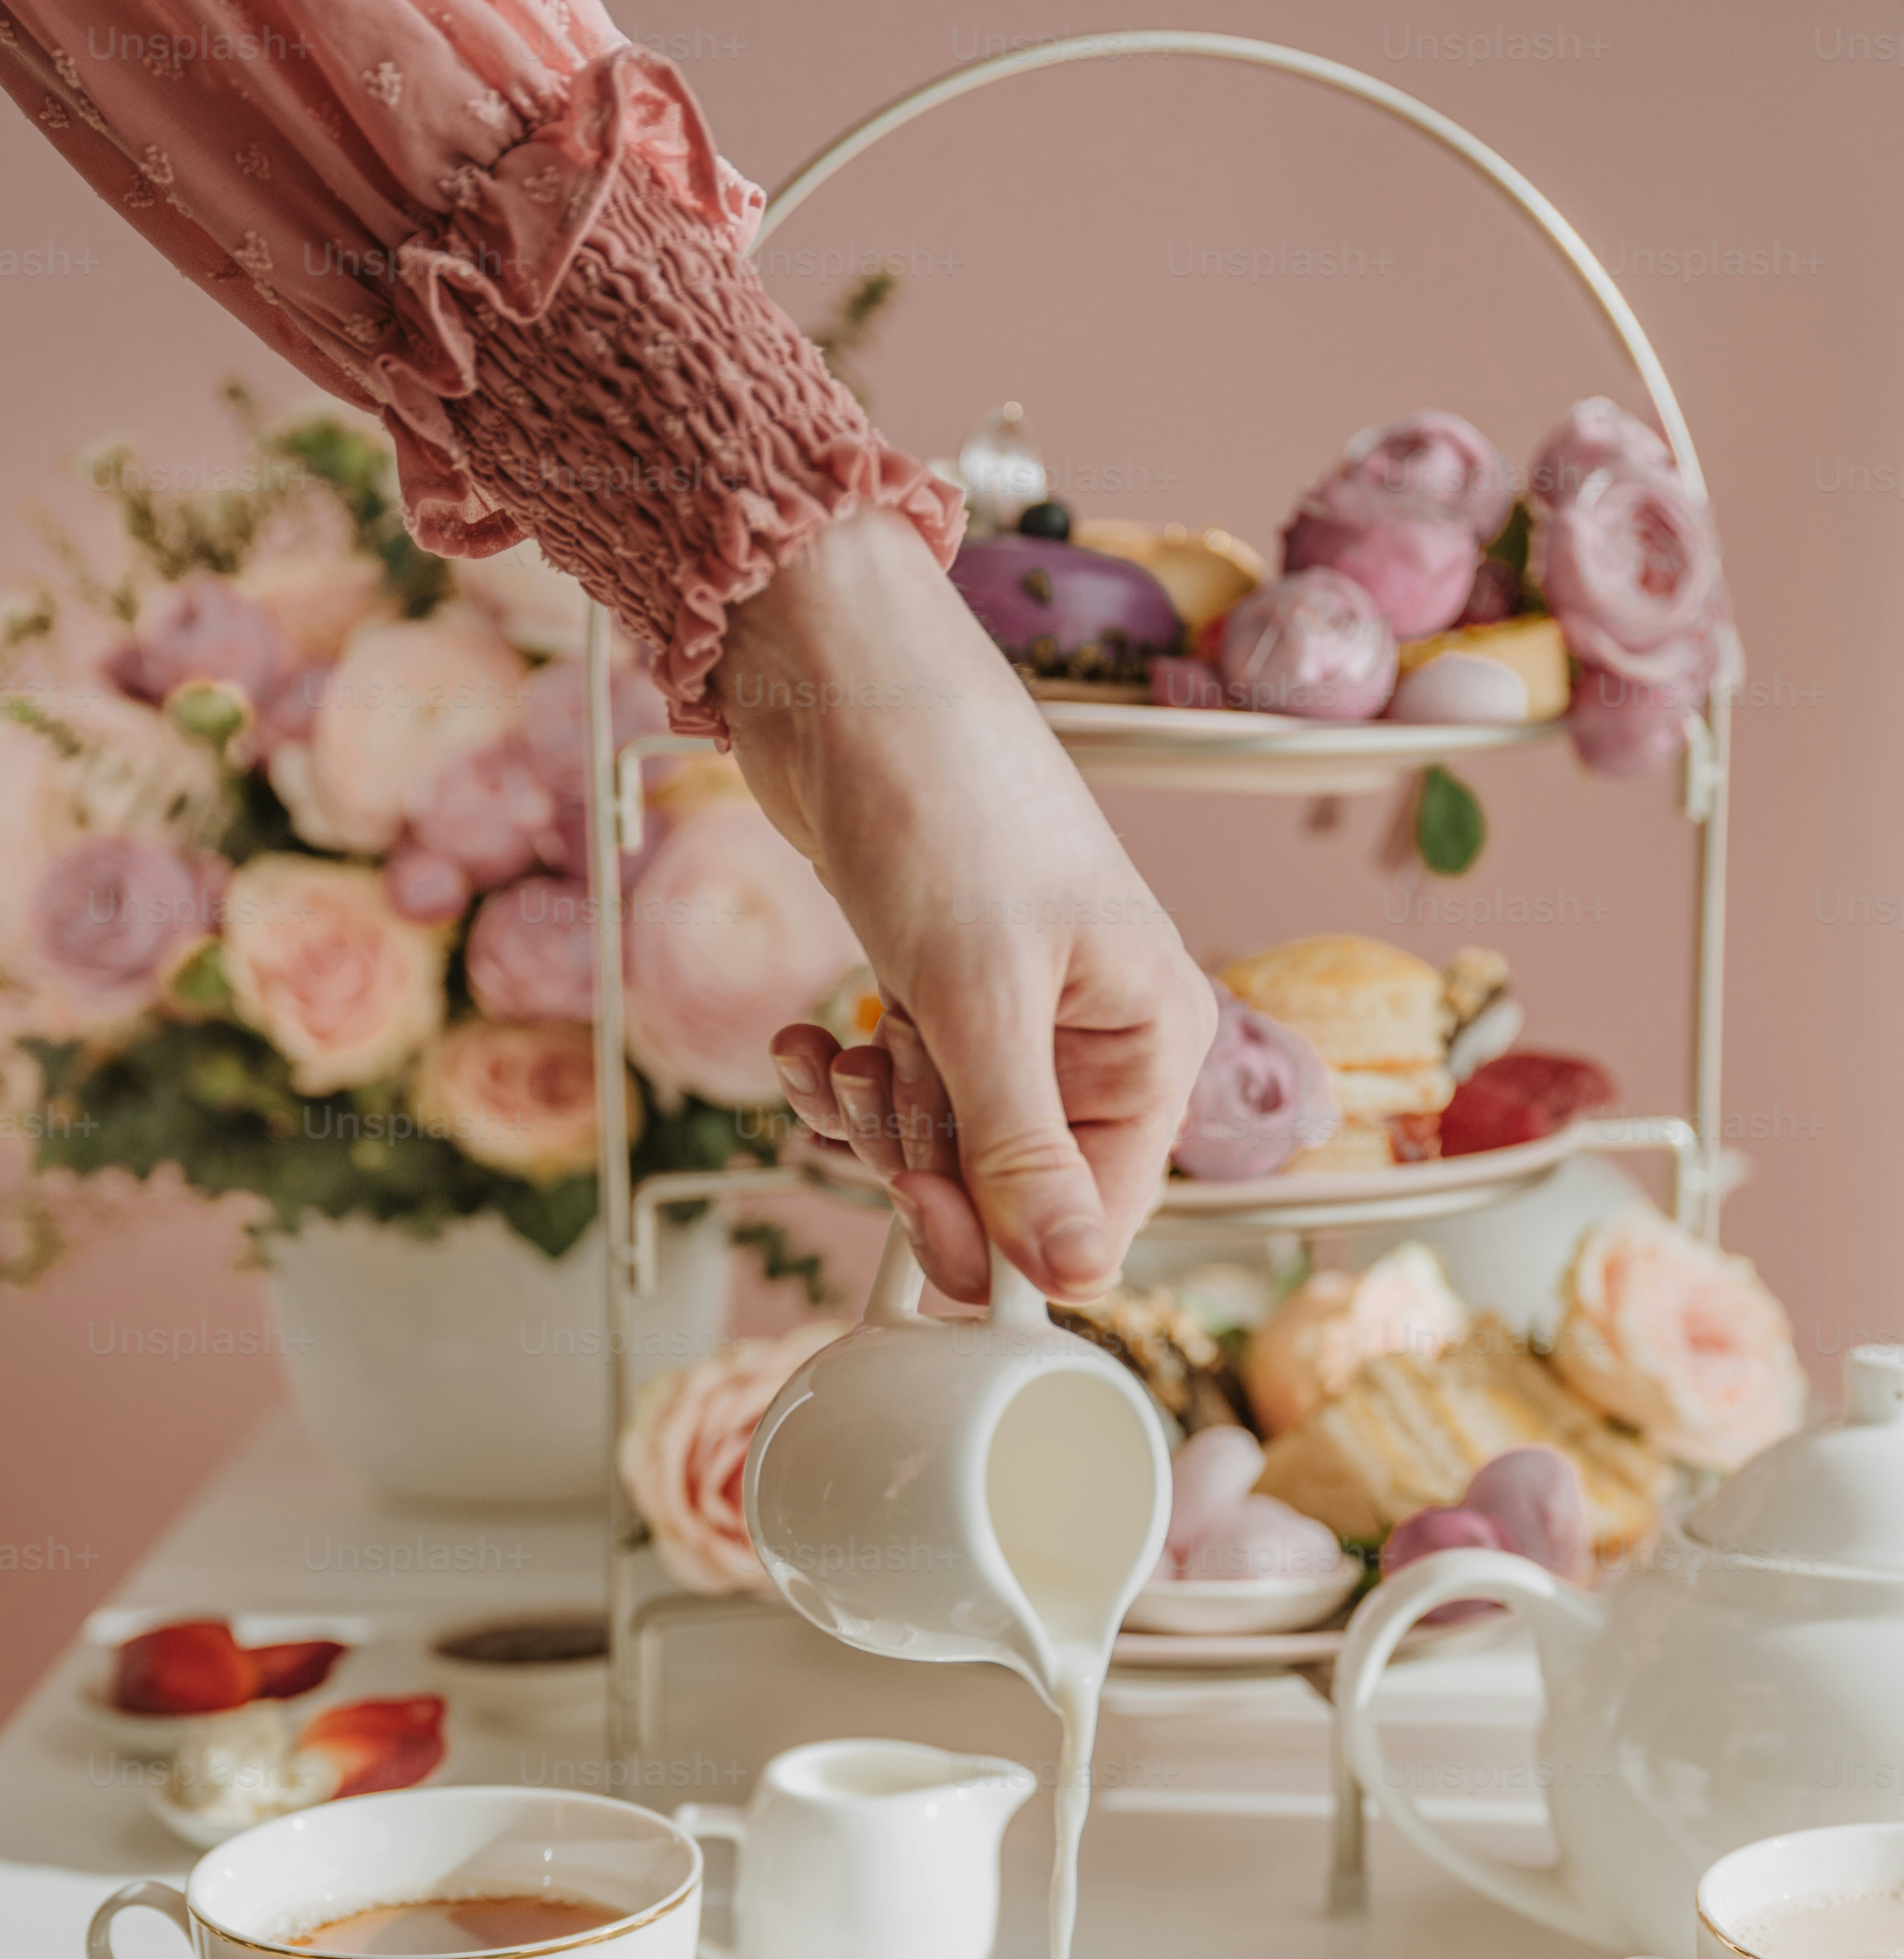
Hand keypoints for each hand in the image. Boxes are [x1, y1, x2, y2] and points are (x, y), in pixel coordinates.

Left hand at [716, 510, 1215, 1302]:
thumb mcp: (981, 1000)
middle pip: (1009, 1188)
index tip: (920, 1228)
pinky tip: (806, 1041)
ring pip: (941, 1147)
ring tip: (837, 1051)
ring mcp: (1015, 1017)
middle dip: (922, 1160)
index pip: (1100, 1214)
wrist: (846, 680)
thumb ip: (1024, 1150)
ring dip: (872, 1119)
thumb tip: (1075, 1278)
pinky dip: (842, 1082)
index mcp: (1152, 1039)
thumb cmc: (940, 803)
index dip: (1004, 1244)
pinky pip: (897, 1092)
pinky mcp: (940, 995)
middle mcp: (1097, 1036)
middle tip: (872, 1092)